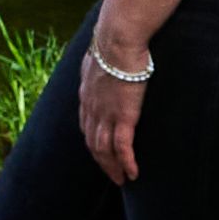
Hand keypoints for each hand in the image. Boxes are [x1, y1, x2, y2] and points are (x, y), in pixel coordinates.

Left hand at [78, 44, 150, 181]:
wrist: (117, 39)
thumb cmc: (114, 40)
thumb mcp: (99, 54)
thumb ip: (98, 62)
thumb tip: (98, 58)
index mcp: (86, 94)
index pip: (86, 124)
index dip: (92, 139)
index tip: (99, 150)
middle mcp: (92, 108)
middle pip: (92, 142)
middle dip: (101, 161)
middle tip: (110, 174)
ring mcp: (106, 114)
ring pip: (104, 150)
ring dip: (112, 168)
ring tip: (120, 180)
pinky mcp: (123, 117)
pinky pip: (122, 147)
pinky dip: (126, 163)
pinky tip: (133, 174)